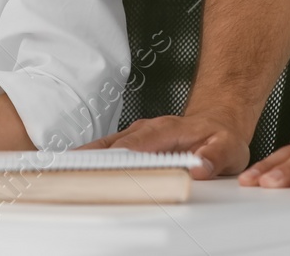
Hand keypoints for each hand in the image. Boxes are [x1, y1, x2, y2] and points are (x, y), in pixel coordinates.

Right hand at [83, 108, 249, 179]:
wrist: (218, 119)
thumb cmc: (219, 134)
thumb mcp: (227, 147)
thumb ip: (214, 156)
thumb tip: (200, 167)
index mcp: (166, 130)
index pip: (137, 144)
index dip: (119, 155)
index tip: (103, 166)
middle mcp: (147, 130)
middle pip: (113, 144)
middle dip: (90, 156)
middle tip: (68, 169)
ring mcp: (137, 135)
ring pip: (105, 145)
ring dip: (84, 157)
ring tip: (61, 170)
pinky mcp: (132, 143)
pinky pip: (107, 150)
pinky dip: (89, 159)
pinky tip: (74, 169)